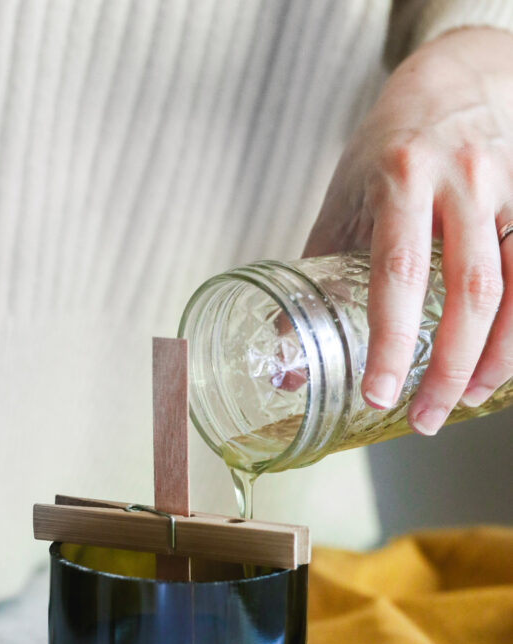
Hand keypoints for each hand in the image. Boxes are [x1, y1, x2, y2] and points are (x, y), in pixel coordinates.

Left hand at [303, 27, 512, 433]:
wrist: (447, 87)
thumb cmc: (385, 153)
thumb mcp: (341, 205)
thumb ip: (316, 281)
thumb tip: (289, 365)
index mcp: (401, 177)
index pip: (398, 272)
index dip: (390, 340)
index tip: (379, 392)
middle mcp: (461, 180)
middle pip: (469, 289)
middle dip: (449, 365)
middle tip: (426, 418)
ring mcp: (504, 191)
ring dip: (495, 356)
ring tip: (467, 400)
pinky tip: (499, 362)